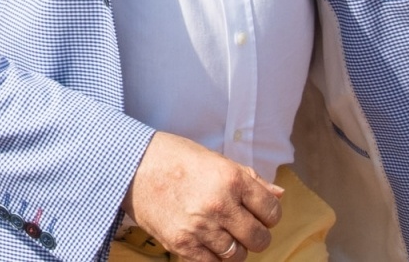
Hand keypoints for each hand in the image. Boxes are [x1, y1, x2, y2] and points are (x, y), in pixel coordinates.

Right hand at [123, 133, 283, 261]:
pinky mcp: (181, 244)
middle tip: (242, 227)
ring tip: (221, 234)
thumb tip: (278, 195)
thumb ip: (249, 178)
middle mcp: (220, 204)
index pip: (272, 212)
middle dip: (255, 236)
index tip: (259, 214)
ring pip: (237, 256)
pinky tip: (206, 242)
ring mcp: (201, 227)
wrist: (130, 165)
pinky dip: (214, 258)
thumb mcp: (214, 158)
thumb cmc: (174, 157)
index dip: (269, 216)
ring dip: (234, 248)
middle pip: (259, 239)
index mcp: (232, 179)